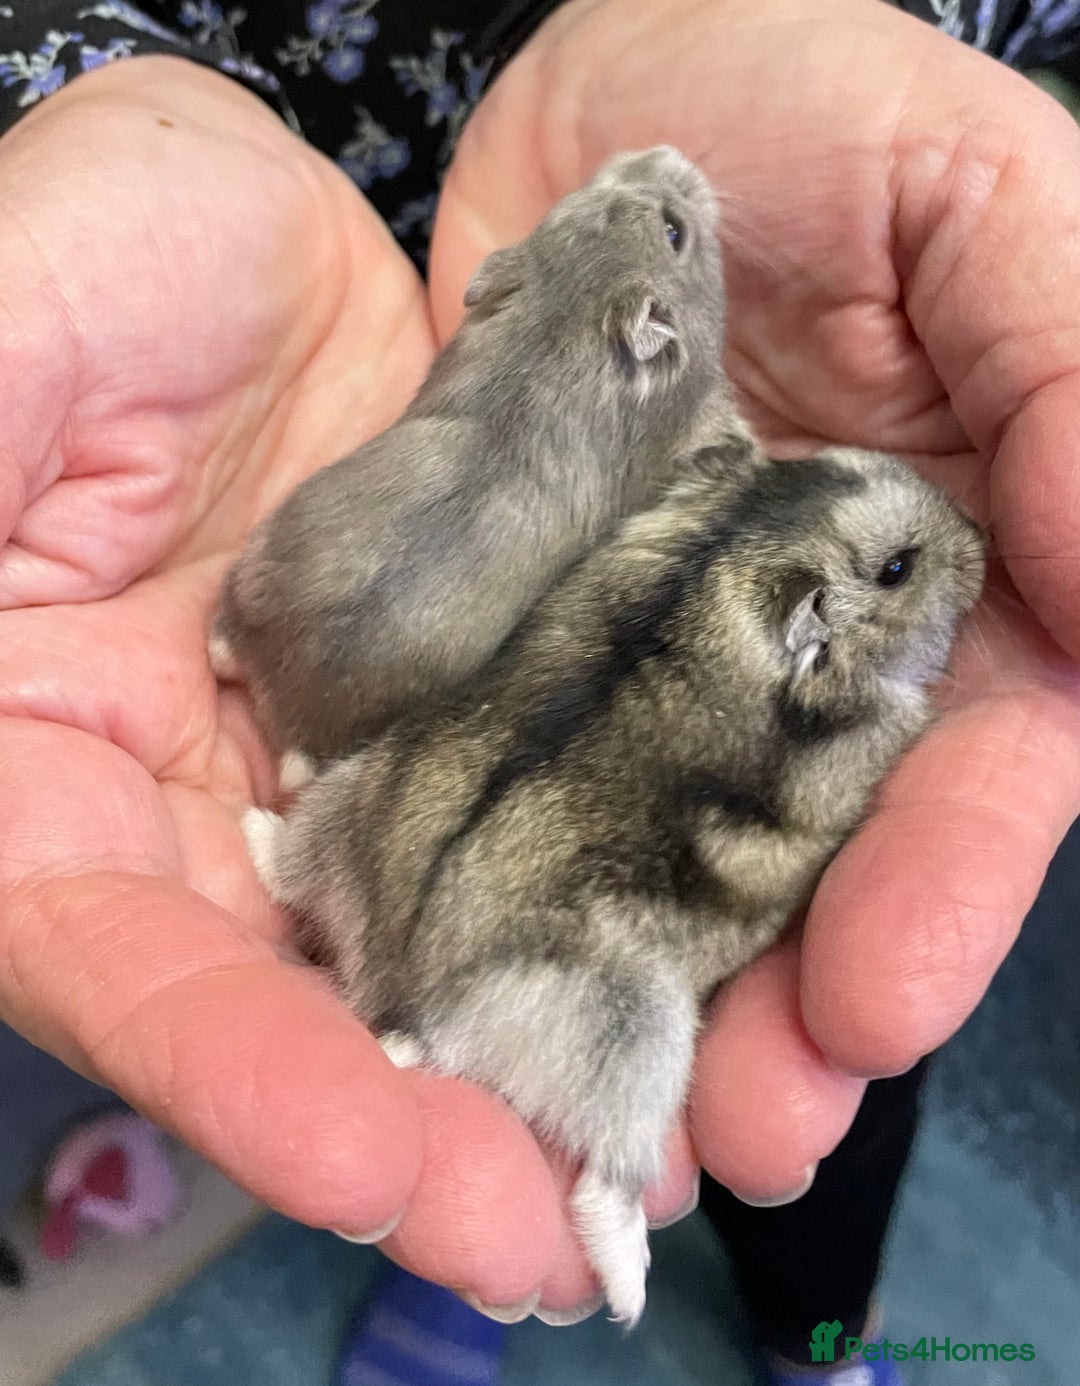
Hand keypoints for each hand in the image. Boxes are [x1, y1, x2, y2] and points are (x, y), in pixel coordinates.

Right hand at [0, 58, 701, 1314]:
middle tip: (564, 1237)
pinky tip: (714, 972)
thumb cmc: (87, 259)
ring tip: (665, 1154)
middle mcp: (199, 806)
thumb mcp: (1, 346)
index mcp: (41, 760)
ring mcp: (353, 767)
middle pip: (302, 1000)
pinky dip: (616, 904)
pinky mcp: (476, 708)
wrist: (249, 226)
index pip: (116, 957)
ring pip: (443, 937)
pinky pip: (551, 818)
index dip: (231, 1069)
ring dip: (543, 1049)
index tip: (375, 1164)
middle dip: (429, 1123)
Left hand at [433, 0, 1079, 1221]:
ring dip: (657, 1000)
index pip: (980, 760)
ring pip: (675, 862)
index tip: (882, 1003)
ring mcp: (657, 663)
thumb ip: (1070, 352)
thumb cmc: (780, 101)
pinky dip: (519, 894)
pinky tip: (485, 992)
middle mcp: (808, 646)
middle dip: (792, 1006)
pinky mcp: (523, 656)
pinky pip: (524, 792)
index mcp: (944, 563)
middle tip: (743, 1140)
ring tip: (624, 1133)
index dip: (947, 882)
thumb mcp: (961, 187)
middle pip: (821, 859)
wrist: (575, 120)